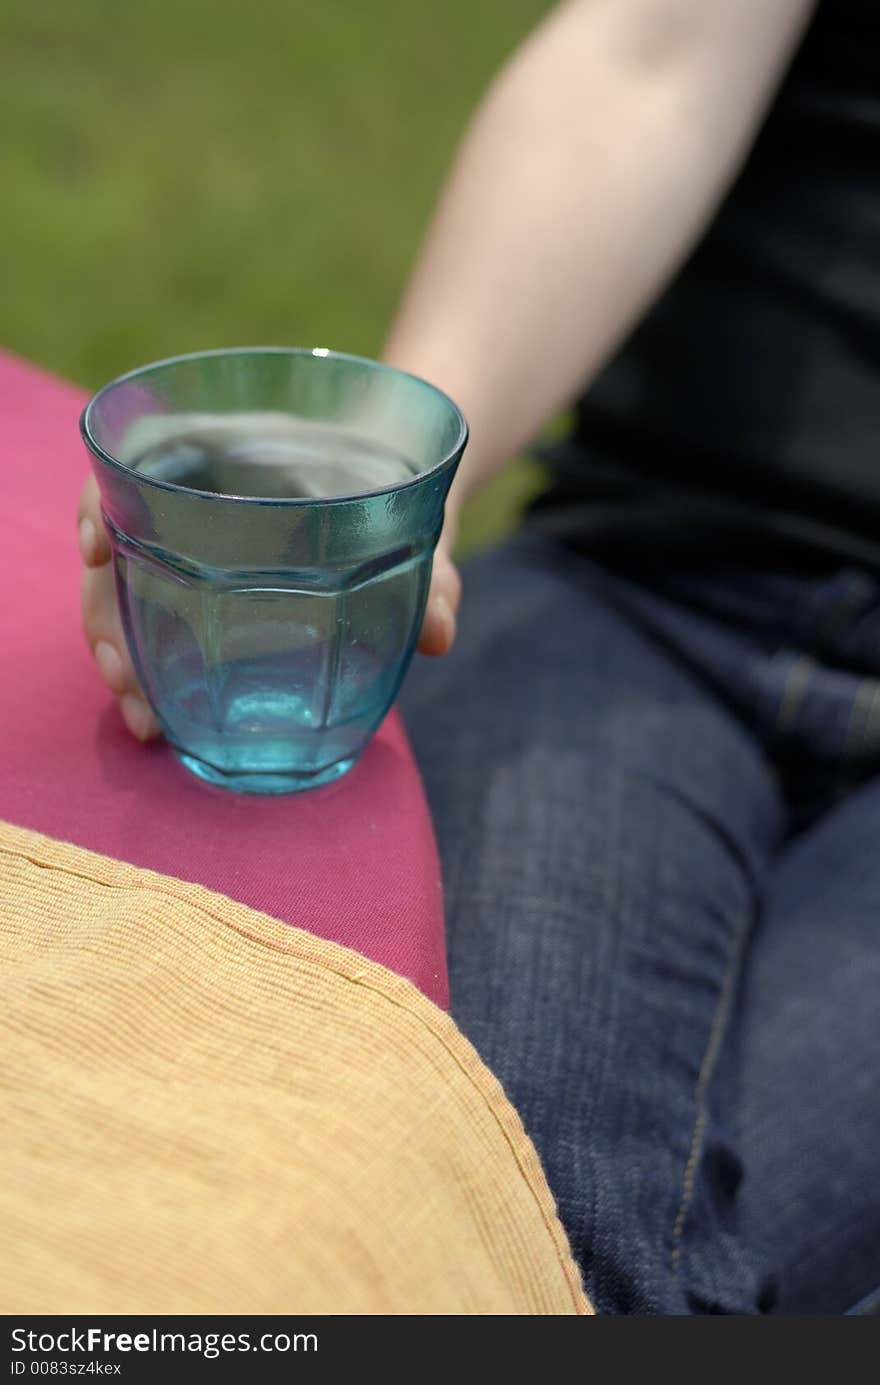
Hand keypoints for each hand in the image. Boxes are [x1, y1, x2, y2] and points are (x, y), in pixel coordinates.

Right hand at [77, 476, 460, 740]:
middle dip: (107, 617)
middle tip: (128, 684)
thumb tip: (442, 634)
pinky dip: (145, 667)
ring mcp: (188, 540)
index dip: (101, 500)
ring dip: (121, 656)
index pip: (139, 458)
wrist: (399, 483)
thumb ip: (434, 570)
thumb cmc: (398, 485)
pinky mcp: (196, 583)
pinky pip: (150, 619)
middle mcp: (195, 492)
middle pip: (117, 542)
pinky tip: (156, 714)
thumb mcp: (419, 518)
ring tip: (146, 721)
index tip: (94, 549)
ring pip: (122, 591)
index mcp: (235, 449)